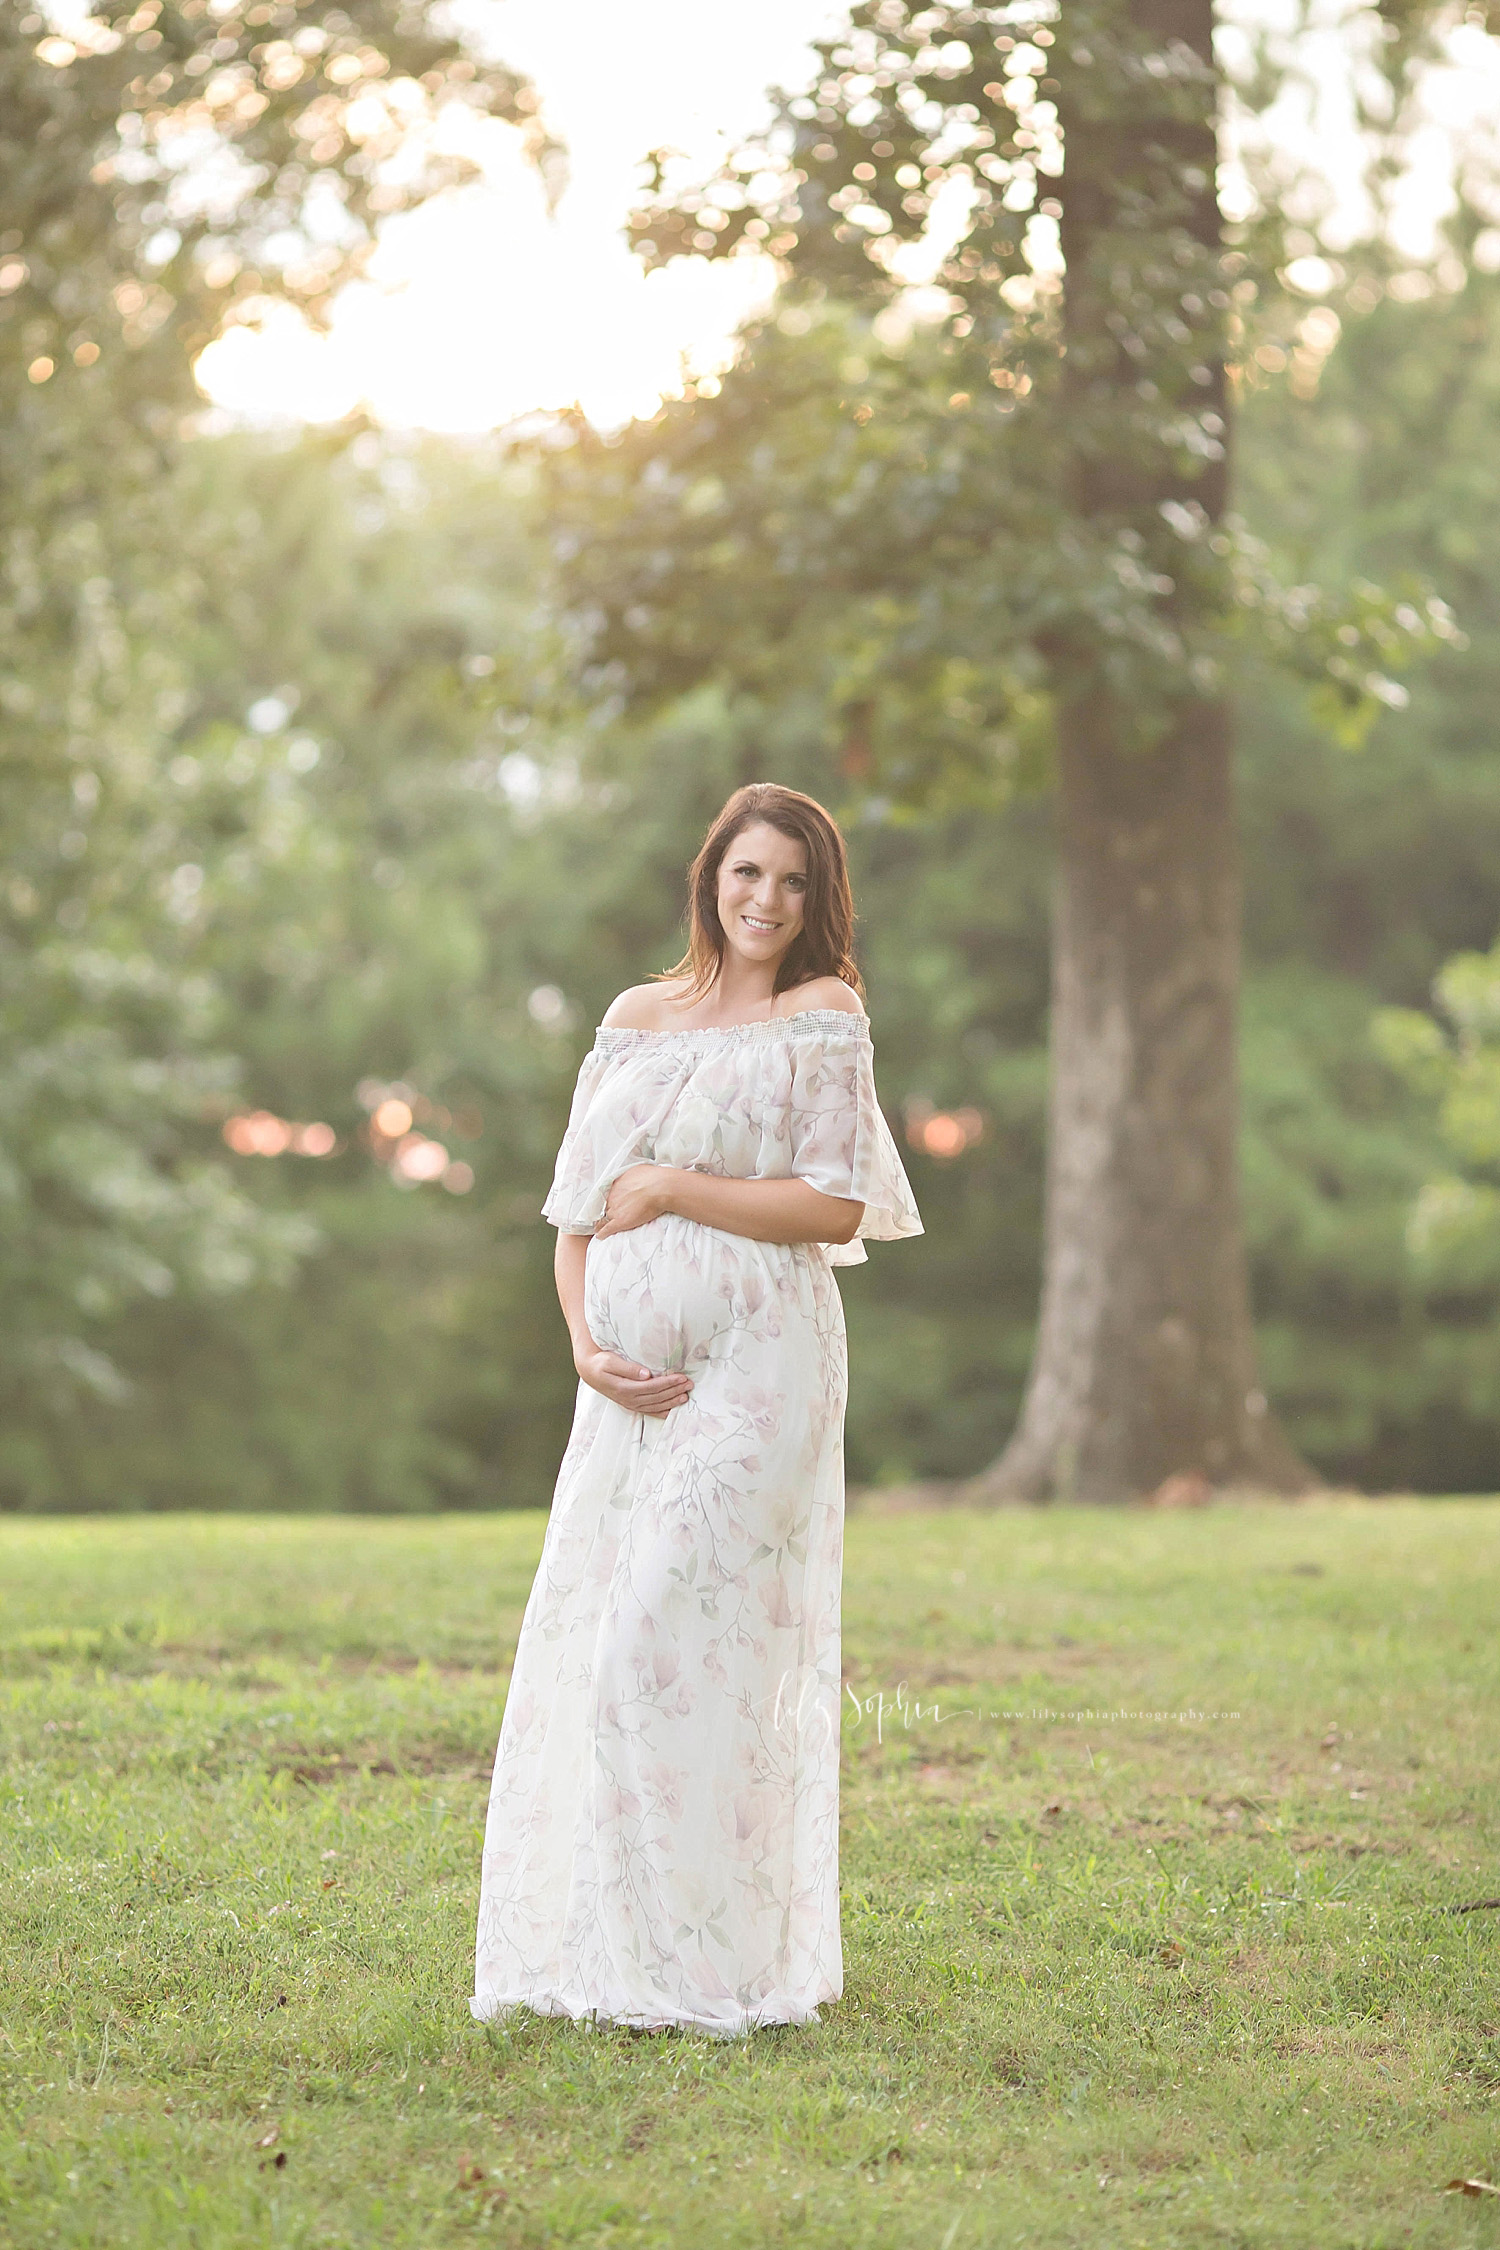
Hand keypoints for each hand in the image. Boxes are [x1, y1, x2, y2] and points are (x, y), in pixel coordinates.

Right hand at [575, 1345, 692, 1419]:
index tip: (681, 1377)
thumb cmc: (601, 1363)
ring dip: (671, 1401)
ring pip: (655, 1406)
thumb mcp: (611, 1361)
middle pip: (656, 1397)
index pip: (651, 1387)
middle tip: (689, 1384)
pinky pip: (649, 1411)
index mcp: (624, 1388)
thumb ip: (629, 1368)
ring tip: (686, 1396)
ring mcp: (630, 1404)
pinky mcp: (631, 1405)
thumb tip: (647, 1374)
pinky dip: (662, 1412)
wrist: (590, 1371)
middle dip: (674, 1391)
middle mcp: (628, 1399)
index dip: (667, 1383)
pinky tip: (673, 1411)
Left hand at [594, 1163, 676, 1238]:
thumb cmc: (653, 1177)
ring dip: (603, 1223)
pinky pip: (606, 1229)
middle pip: (606, 1206)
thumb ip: (631, 1176)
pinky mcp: (619, 1221)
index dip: (612, 1200)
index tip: (613, 1203)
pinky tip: (600, 1236)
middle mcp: (612, 1197)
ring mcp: (615, 1210)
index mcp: (616, 1184)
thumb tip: (633, 1177)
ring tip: (600, 1227)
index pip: (609, 1195)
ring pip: (604, 1218)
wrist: (659, 1188)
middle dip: (608, 1211)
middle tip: (610, 1215)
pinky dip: (602, 1233)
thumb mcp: (638, 1170)